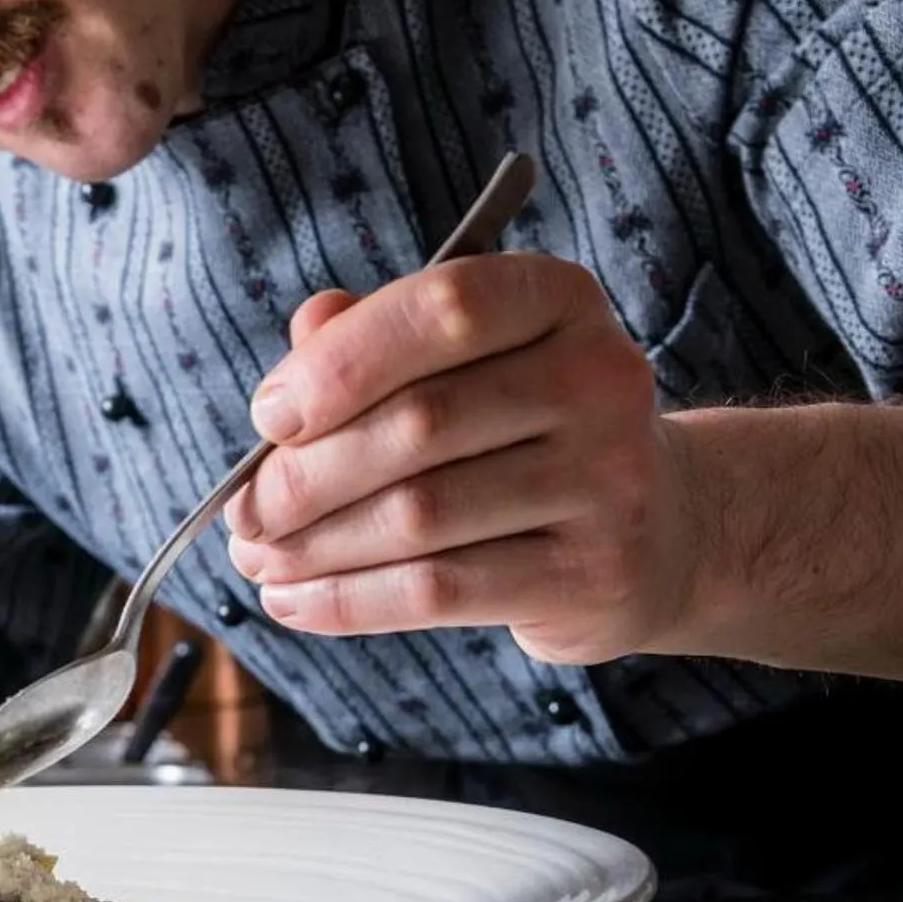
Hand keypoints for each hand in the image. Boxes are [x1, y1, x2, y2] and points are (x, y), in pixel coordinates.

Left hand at [221, 257, 695, 666]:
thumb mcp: (466, 362)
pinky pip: (439, 591)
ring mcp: (607, 480)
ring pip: (418, 517)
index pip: (444, 307)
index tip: (268, 416)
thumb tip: (304, 329)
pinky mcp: (591, 573)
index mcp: (559, 300)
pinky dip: (347, 600)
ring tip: (258, 558)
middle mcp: (599, 379)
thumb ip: (378, 337)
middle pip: (417, 425)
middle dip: (305, 476)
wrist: (659, 528)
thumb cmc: (521, 430)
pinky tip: (294, 601)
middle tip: (243, 513)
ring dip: (314, 546)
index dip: (342, 361)